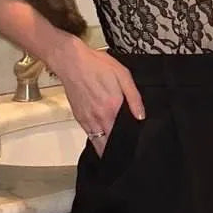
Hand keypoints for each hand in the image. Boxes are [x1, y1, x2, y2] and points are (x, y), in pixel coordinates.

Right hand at [49, 35, 144, 156]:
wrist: (71, 61)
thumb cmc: (96, 65)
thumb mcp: (123, 75)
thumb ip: (134, 97)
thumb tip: (141, 116)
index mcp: (112, 108)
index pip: (122, 136)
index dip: (129, 143)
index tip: (134, 145)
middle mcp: (99, 117)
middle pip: (109, 144)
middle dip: (117, 149)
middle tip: (126, 150)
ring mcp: (87, 119)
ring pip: (98, 143)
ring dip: (106, 148)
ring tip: (115, 149)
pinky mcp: (79, 117)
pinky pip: (89, 135)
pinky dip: (96, 140)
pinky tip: (103, 136)